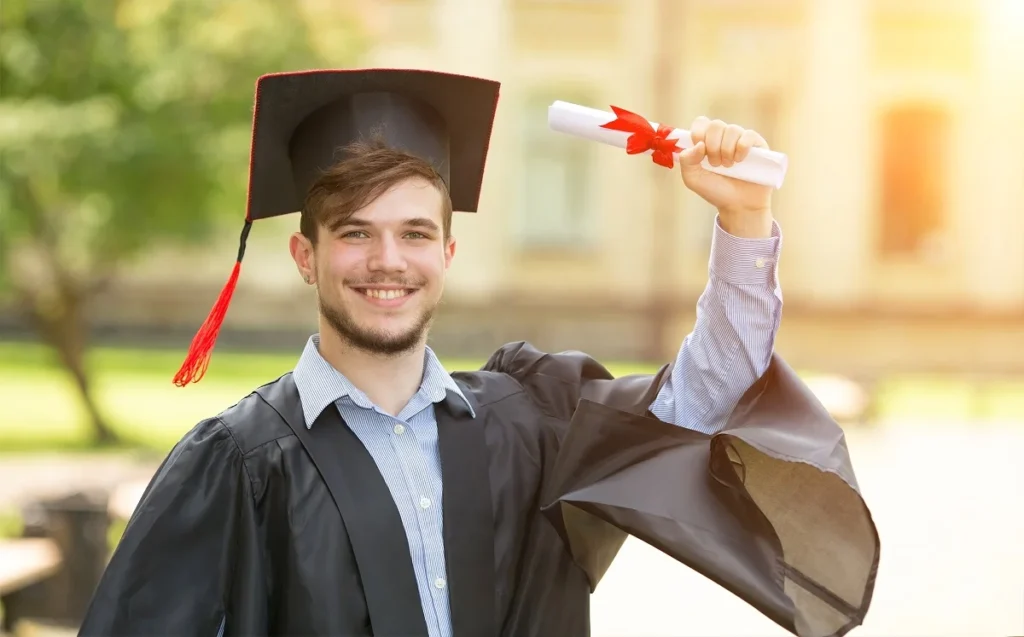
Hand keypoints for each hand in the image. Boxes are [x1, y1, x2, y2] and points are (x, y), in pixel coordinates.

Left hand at [678, 117, 773, 236]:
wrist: (738, 205)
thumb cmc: (715, 190)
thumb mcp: (692, 179)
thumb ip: (686, 160)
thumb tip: (699, 144)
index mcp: (706, 141)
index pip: (701, 123)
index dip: (698, 134)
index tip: (700, 153)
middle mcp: (724, 137)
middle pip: (715, 125)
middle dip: (712, 146)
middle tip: (716, 164)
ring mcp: (740, 139)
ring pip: (732, 129)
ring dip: (726, 150)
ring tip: (728, 166)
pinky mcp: (757, 145)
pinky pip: (748, 135)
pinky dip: (742, 147)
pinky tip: (740, 161)